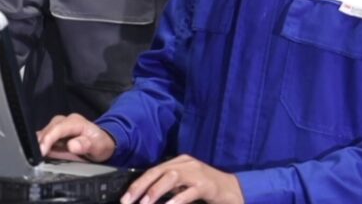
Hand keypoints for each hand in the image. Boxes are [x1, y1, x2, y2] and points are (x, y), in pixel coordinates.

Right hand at [36, 114, 115, 162]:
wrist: (101, 144)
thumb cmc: (100, 144)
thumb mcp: (98, 146)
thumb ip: (86, 145)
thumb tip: (73, 145)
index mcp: (76, 122)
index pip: (58, 128)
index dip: (48, 139)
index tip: (42, 150)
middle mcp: (65, 121)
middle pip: (48, 129)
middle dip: (41, 142)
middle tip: (38, 157)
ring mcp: (59, 126)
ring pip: (44, 132)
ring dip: (40, 144)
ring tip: (39, 156)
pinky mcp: (54, 133)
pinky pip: (44, 137)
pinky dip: (41, 145)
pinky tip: (41, 153)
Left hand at [120, 155, 242, 203]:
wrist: (235, 190)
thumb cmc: (208, 189)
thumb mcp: (186, 185)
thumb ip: (170, 187)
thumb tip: (146, 196)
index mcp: (180, 161)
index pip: (154, 170)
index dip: (138, 184)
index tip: (126, 198)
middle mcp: (187, 163)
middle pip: (159, 172)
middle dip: (141, 187)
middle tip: (128, 202)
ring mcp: (197, 173)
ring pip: (171, 177)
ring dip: (155, 192)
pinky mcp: (207, 185)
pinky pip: (188, 192)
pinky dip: (176, 200)